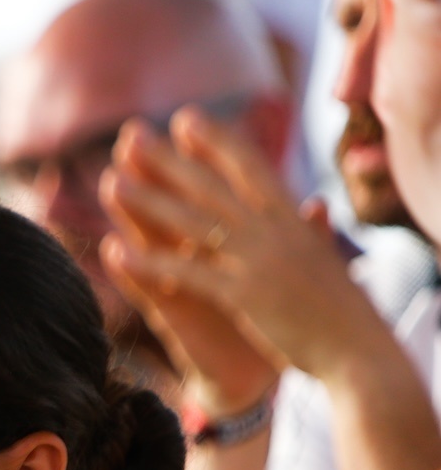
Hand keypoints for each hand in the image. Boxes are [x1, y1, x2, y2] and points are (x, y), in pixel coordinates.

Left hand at [98, 108, 391, 379]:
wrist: (360, 350)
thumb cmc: (344, 310)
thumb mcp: (326, 262)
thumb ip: (313, 231)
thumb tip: (315, 204)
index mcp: (293, 219)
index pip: (250, 167)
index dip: (215, 142)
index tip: (185, 118)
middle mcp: (274, 231)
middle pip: (211, 186)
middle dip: (168, 159)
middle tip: (131, 134)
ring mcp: (258, 261)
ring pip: (191, 223)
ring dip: (147, 202)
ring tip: (109, 182)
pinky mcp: (243, 296)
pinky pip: (186, 274)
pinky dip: (148, 262)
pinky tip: (113, 250)